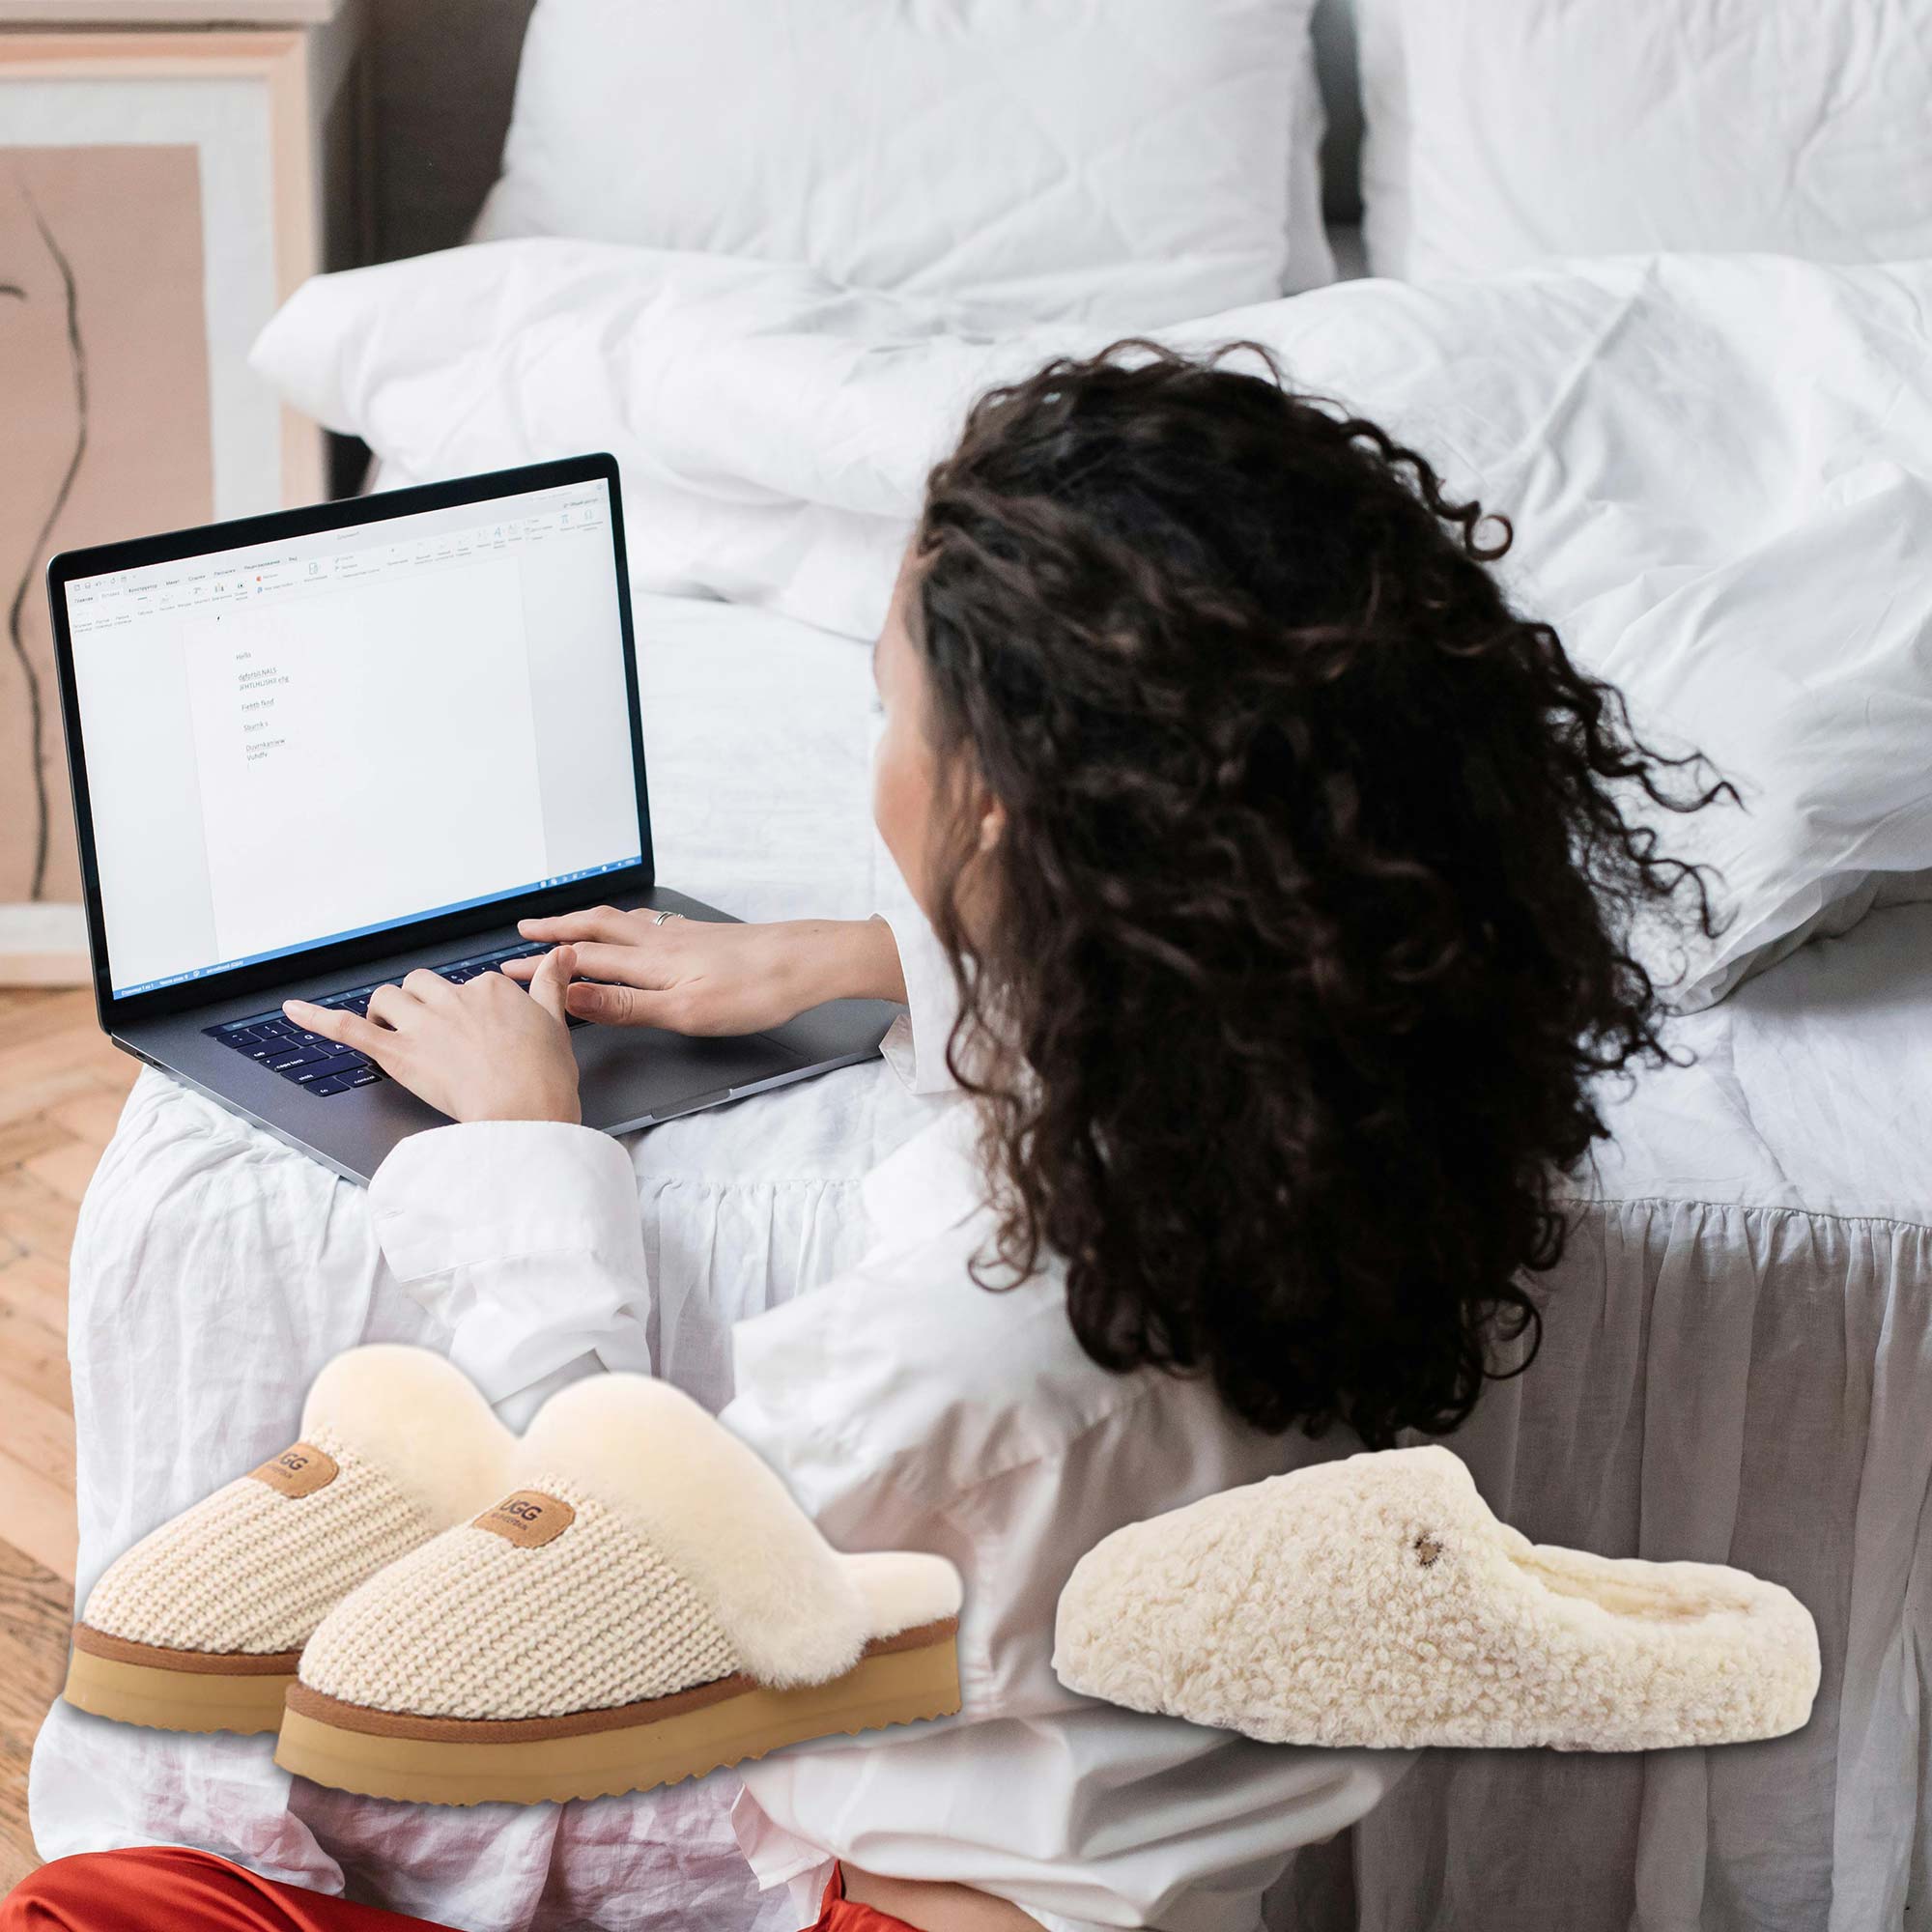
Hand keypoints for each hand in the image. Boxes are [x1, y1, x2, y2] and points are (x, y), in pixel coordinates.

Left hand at [283, 944, 582, 1123]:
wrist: (526, 1114)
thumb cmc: (543, 1078)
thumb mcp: (556, 1022)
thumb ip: (551, 983)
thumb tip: (561, 954)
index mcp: (490, 989)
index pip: (468, 985)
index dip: (467, 1010)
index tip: (478, 1032)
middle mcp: (452, 999)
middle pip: (422, 986)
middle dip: (420, 1003)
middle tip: (430, 1032)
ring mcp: (422, 1025)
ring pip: (388, 998)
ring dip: (385, 1010)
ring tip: (391, 1029)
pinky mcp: (397, 1054)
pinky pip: (348, 1028)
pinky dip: (316, 1018)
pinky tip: (292, 1010)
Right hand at [504, 909, 906, 1032]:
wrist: (807, 962)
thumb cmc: (755, 990)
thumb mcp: (685, 1012)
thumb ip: (625, 1005)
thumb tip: (571, 995)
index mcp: (650, 963)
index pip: (582, 961)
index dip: (544, 967)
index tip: (509, 971)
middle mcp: (660, 942)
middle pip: (595, 930)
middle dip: (556, 932)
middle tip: (523, 932)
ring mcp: (682, 936)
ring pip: (620, 923)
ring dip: (585, 923)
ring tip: (564, 924)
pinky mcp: (702, 938)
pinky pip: (645, 924)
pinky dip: (621, 923)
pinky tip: (632, 928)